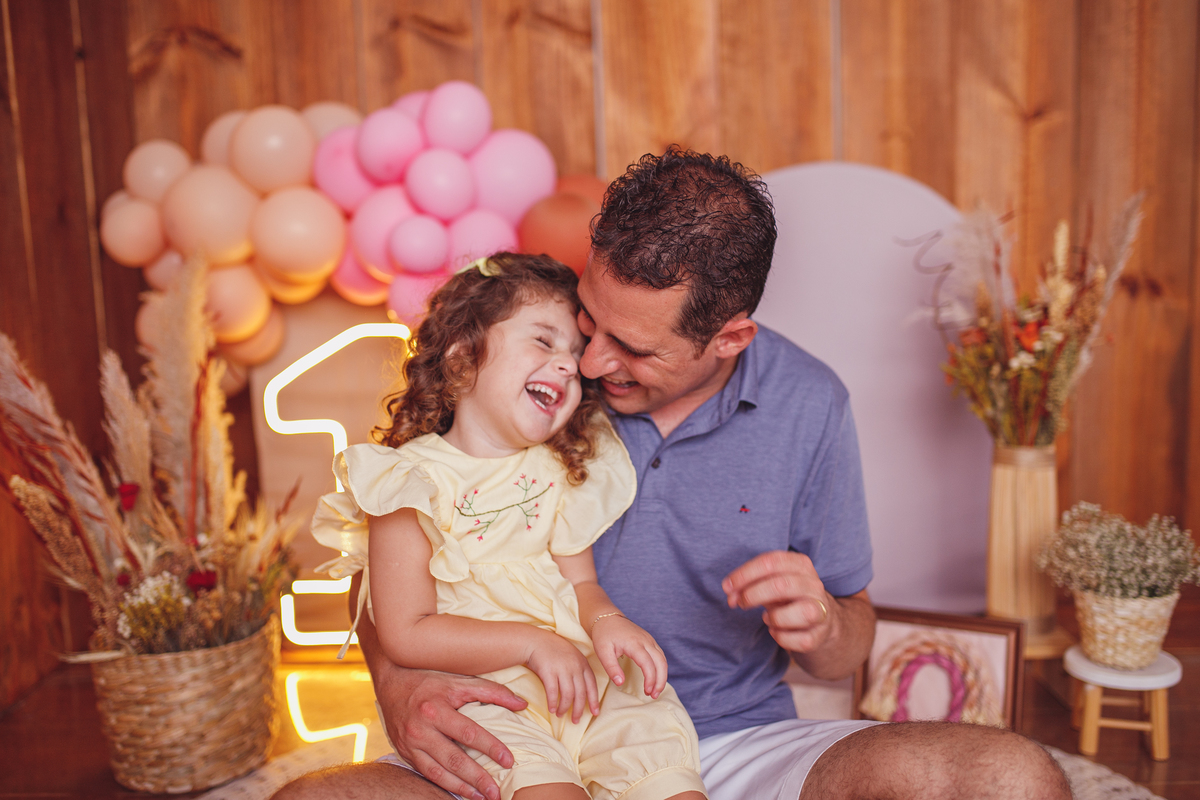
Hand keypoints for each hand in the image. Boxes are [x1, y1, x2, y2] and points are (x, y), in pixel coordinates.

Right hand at [374, 662, 526, 799]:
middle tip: (497, 792)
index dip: (491, 748)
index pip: (469, 732)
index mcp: (436, 708)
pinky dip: (445, 785)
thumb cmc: (429, 680)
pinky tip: (462, 792)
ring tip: (482, 797)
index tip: (509, 761)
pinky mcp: (405, 753)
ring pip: (439, 773)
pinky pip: (427, 774)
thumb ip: (491, 691)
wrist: (390, 682)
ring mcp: (411, 744)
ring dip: (463, 788)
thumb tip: (522, 704)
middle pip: (454, 759)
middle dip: (477, 778)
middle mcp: (421, 729)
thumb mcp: (458, 679)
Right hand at [524, 630, 598, 722]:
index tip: (595, 713)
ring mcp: (562, 669)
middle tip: (575, 721)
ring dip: (564, 708)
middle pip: (581, 693)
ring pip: (568, 695)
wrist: (536, 640)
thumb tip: (582, 691)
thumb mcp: (572, 656)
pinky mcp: (549, 672)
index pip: (592, 685)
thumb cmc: (554, 650)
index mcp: (583, 663)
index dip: (594, 700)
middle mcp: (575, 666)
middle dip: (578, 710)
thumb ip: (579, 670)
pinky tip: (551, 709)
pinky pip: (553, 692)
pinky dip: (553, 703)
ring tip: (560, 715)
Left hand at [590, 614, 668, 698]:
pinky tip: (655, 678)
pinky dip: (660, 668)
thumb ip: (611, 668)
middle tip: (654, 695)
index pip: (648, 664)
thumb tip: (620, 683)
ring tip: (655, 690)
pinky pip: (660, 655)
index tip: (647, 692)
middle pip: (661, 662)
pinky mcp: (649, 640)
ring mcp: (649, 639)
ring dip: (662, 675)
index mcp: (634, 643)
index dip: (650, 679)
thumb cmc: (604, 634)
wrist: (607, 617)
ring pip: (663, 659)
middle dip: (660, 681)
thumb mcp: (603, 651)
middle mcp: (646, 640)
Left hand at [722, 550, 832, 652]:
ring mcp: (821, 610)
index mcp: (801, 565)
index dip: (745, 574)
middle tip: (739, 603)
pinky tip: (777, 632)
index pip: (771, 562)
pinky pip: (800, 639)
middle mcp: (814, 585)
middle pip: (782, 585)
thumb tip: (730, 594)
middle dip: (753, 595)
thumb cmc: (789, 598)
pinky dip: (782, 638)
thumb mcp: (772, 584)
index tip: (727, 587)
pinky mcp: (820, 635)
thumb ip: (750, 585)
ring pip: (801, 613)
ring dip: (774, 617)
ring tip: (767, 618)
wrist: (821, 622)